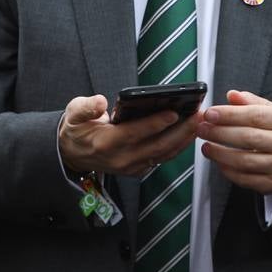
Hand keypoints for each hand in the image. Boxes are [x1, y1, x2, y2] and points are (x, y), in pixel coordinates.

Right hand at [58, 95, 201, 176]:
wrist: (72, 154)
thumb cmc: (76, 130)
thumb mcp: (73, 113)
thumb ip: (86, 108)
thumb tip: (100, 102)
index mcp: (106, 143)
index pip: (135, 133)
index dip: (155, 123)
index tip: (174, 112)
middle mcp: (121, 158)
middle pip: (157, 146)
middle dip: (180, 131)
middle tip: (198, 115)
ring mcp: (131, 166)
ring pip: (163, 154)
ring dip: (183, 139)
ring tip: (199, 122)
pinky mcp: (137, 169)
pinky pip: (161, 158)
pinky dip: (177, 146)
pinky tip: (188, 133)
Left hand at [198, 90, 271, 194]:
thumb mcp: (271, 110)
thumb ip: (250, 101)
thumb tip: (232, 95)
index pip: (254, 116)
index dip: (229, 115)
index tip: (210, 113)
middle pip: (248, 138)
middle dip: (220, 133)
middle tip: (202, 129)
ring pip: (245, 161)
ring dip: (220, 154)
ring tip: (206, 147)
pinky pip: (246, 179)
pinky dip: (228, 171)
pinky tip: (219, 162)